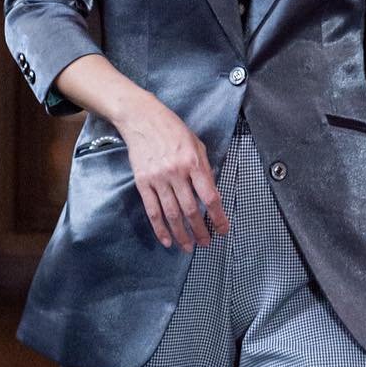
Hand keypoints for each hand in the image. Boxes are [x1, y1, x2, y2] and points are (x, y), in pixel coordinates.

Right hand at [118, 94, 229, 251]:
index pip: (209, 197)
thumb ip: (205, 170)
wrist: (142, 119)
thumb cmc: (172, 130)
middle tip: (206, 243)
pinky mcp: (143, 183)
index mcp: (193, 163)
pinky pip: (152, 211)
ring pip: (172, 214)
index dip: (218, 217)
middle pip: (190, 210)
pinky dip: (160, 228)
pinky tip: (167, 240)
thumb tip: (212, 195)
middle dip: (200, 231)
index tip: (223, 229)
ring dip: (182, 235)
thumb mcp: (197, 145)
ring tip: (189, 247)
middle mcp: (176, 173)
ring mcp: (158, 179)